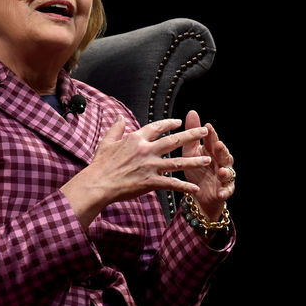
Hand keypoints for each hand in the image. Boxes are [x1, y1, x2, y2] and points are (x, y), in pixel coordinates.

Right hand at [61, 115, 211, 227]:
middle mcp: (146, 150)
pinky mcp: (151, 182)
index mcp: (136, 139)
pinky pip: (171, 184)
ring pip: (177, 162)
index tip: (179, 122)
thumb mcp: (107, 142)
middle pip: (173, 140)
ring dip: (193, 161)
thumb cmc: (100, 164)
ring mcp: (150, 166)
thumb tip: (119, 117)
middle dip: (191, 136)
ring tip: (207, 160)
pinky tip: (195, 188)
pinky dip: (184, 187)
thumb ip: (116, 128)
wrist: (98, 183)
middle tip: (204, 131)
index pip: (157, 127)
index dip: (169, 123)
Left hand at [181, 110, 234, 219]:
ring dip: (225, 171)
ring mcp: (224, 176)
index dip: (211, 134)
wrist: (198, 193)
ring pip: (228, 172)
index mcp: (211, 151)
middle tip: (218, 145)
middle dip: (222, 150)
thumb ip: (192, 135)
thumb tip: (192, 112)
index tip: (207, 126)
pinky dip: (224, 191)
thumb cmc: (195, 169)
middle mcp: (220, 162)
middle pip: (224, 155)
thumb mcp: (190, 152)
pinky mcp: (224, 190)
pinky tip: (221, 192)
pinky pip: (226, 190)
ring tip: (221, 171)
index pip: (213, 141)